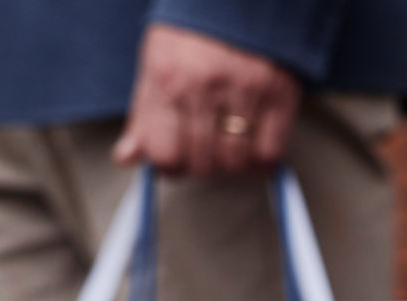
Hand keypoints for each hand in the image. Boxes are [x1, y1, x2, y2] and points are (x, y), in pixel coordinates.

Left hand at [113, 23, 300, 177]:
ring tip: (230, 147)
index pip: (164, 154)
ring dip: (232, 165)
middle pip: (202, 164)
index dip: (170, 166)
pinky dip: (262, 160)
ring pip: (236, 163)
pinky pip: (270, 152)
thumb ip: (143, 114)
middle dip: (202, 166)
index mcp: (167, 79)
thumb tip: (128, 156)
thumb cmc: (195, 28)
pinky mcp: (278, 93)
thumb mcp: (156, 62)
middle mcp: (204, 87)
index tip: (176, 161)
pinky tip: (255, 149)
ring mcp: (244, 91)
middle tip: (205, 151)